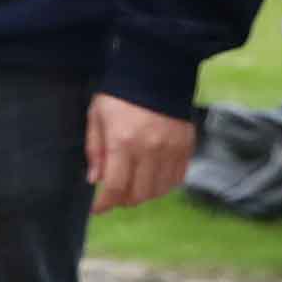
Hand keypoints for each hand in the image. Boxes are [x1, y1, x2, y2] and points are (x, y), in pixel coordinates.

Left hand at [85, 94, 193, 216]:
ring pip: (159, 190)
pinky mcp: (187, 146)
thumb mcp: (97, 117)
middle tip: (115, 195)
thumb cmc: (120, 95)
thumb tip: (95, 180)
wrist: (156, 71)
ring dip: (144, 194)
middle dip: (124, 200)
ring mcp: (172, 149)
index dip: (105, 204)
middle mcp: (150, 150)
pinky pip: (177, 178)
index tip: (97, 209)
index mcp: (123, 142)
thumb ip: (95, 150)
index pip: (115, 186)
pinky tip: (153, 178)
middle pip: (139, 194)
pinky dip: (164, 185)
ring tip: (133, 186)